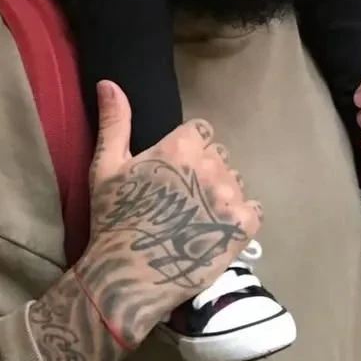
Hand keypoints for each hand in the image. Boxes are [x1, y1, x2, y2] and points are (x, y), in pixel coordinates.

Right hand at [78, 81, 260, 348]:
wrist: (127, 277)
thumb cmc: (114, 220)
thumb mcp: (106, 167)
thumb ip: (115, 121)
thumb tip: (109, 82)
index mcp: (180, 148)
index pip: (200, 132)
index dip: (187, 150)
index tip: (172, 173)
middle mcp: (210, 167)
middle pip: (218, 156)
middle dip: (204, 170)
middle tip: (181, 198)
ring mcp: (229, 198)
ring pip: (235, 181)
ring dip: (222, 193)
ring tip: (197, 217)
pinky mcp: (242, 228)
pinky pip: (253, 209)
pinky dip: (240, 217)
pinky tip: (218, 229)